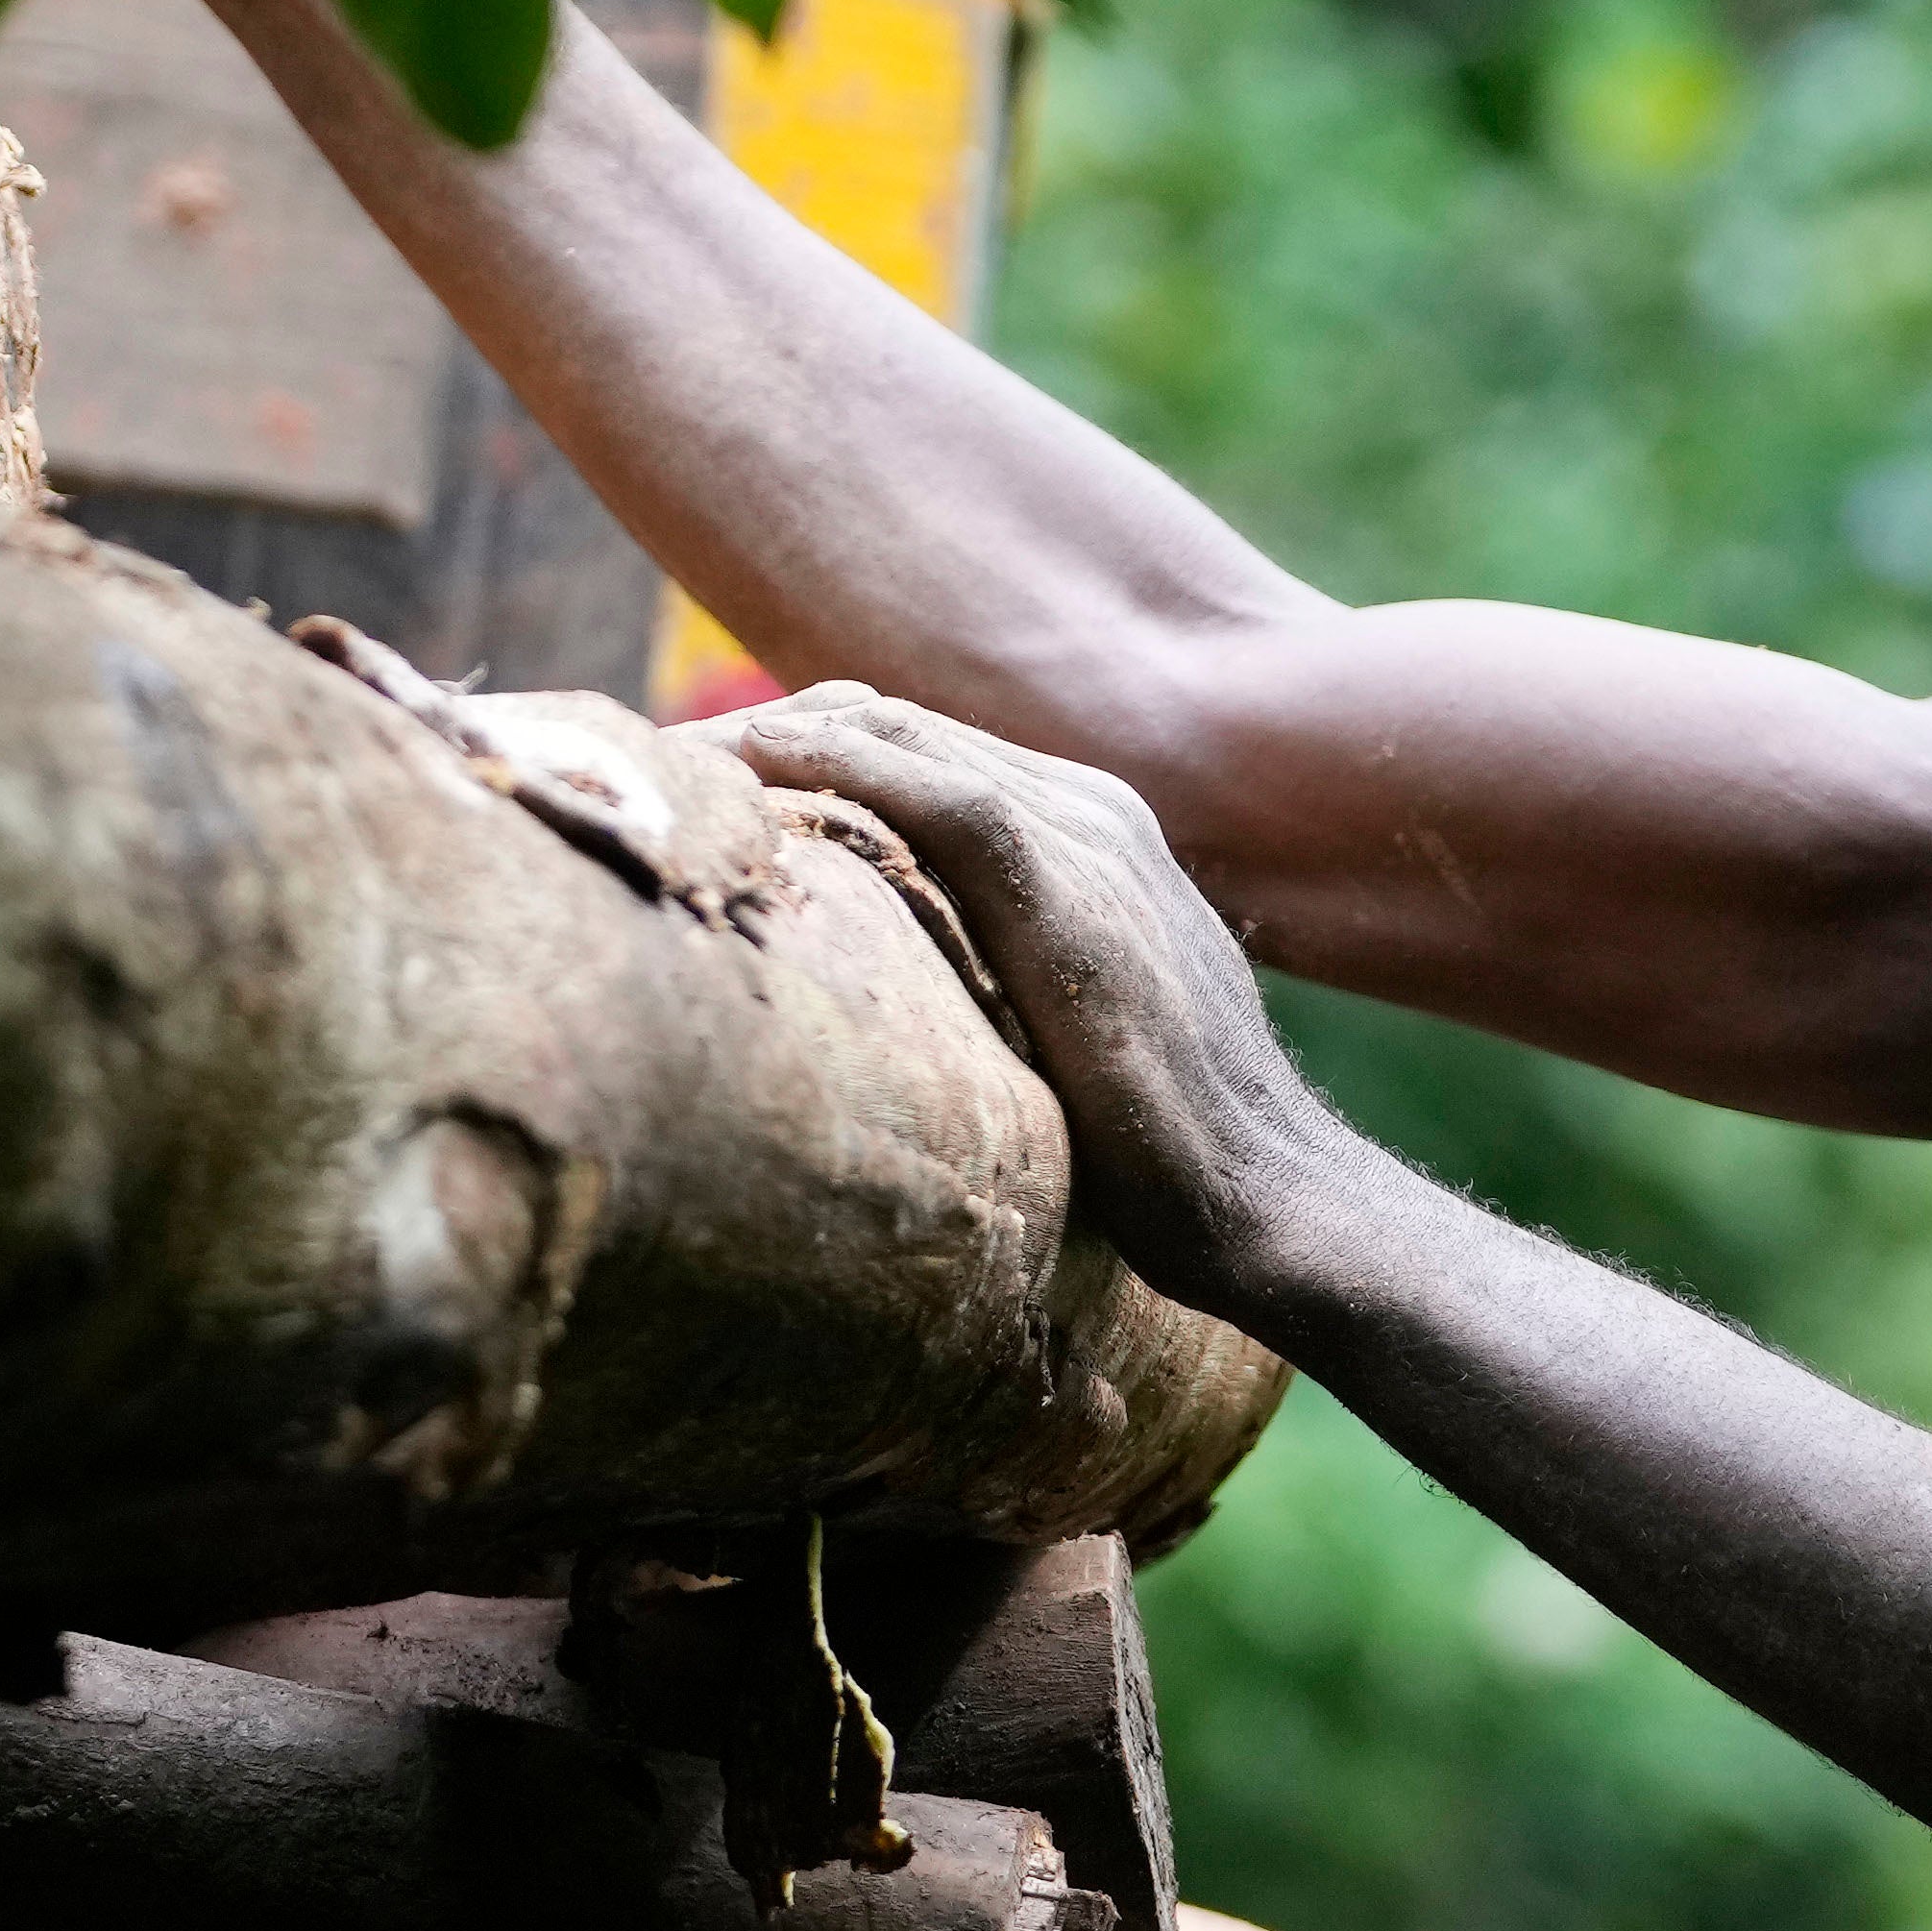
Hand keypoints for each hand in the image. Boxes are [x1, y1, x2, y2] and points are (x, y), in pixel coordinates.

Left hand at [722, 682, 1359, 1307]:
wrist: (1273, 1201)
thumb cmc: (1172, 1153)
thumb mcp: (1078, 1033)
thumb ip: (1003, 985)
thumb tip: (893, 1021)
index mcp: (1097, 838)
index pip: (928, 756)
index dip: (814, 751)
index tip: (705, 782)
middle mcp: (1096, 815)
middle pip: (905, 729)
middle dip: (782, 731)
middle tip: (658, 764)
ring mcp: (1093, 845)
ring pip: (912, 739)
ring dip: (788, 733)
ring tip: (676, 758)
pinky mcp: (1075, 895)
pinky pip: (945, 794)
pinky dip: (847, 762)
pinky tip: (761, 758)